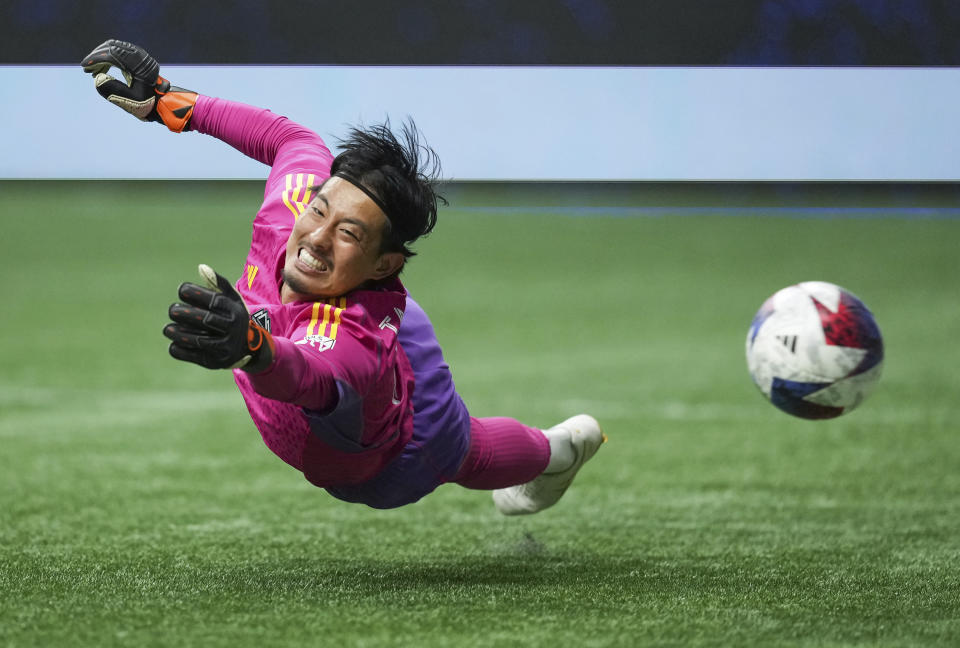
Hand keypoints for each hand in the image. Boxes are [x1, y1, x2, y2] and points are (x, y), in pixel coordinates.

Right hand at [81, 39, 197, 131]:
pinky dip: (109, 59)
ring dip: (102, 57)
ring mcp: (140, 56)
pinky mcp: (138, 59)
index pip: (113, 54)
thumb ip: (112, 90)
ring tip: (92, 71)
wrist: (164, 106)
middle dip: (97, 56)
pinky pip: (120, 53)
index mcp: (139, 65)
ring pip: (115, 48)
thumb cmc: (148, 105)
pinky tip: (102, 71)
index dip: (96, 59)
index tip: (84, 67)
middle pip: (112, 46)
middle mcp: (141, 57)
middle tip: (86, 68)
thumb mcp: (129, 101)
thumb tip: (98, 79)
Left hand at [163, 265, 273, 371]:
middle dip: (184, 314)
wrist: (249, 349)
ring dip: (178, 333)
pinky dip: (180, 350)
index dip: (195, 293)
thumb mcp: (232, 300)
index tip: (181, 290)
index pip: (214, 300)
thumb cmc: (233, 318)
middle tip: (172, 311)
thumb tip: (201, 267)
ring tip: (168, 329)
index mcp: (235, 311)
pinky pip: (193, 356)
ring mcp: (225, 347)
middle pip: (205, 320)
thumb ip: (218, 284)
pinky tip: (174, 343)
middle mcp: (233, 329)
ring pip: (198, 340)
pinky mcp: (215, 362)